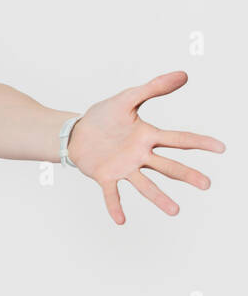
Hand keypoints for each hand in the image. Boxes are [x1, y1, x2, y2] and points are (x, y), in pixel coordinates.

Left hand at [67, 71, 224, 223]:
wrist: (75, 132)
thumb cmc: (103, 117)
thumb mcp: (126, 99)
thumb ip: (153, 88)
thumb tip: (183, 74)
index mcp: (148, 136)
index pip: (178, 139)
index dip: (199, 142)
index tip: (221, 147)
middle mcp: (140, 155)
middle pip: (168, 166)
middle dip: (187, 175)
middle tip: (206, 184)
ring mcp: (124, 168)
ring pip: (145, 184)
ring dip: (159, 197)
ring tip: (175, 211)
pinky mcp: (105, 176)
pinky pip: (111, 193)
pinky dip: (115, 206)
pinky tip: (121, 220)